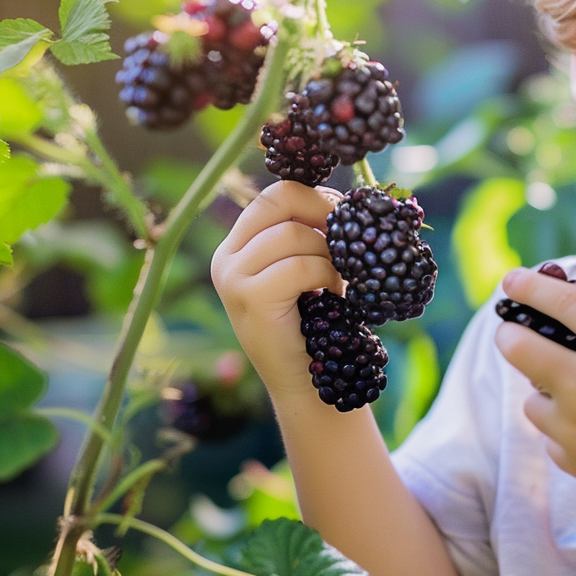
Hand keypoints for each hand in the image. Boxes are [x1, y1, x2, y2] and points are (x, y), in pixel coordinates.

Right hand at [211, 181, 344, 397]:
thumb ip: (311, 234)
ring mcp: (232, 278)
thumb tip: (345, 201)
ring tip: (337, 279)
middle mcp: (227, 258)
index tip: (343, 217)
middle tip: (348, 240)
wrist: (305, 382)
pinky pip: (299, 267)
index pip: (275, 194)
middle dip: (323, 214)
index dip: (315, 197)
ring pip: (293, 235)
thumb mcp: (307, 269)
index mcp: (238, 245)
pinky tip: (333, 294)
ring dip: (329, 254)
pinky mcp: (250, 299)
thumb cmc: (314, 322)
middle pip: (279, 202)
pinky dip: (326, 275)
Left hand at [494, 267, 575, 513]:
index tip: (510, 280)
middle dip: (510, 335)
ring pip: (532, 399)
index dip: (527, 286)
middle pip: (518, 347)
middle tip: (513, 334)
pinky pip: (551, 435)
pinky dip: (568, 430)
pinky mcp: (574, 461)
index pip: (558, 301)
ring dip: (550, 392)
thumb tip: (569, 317)